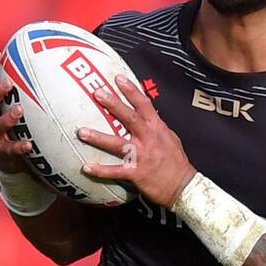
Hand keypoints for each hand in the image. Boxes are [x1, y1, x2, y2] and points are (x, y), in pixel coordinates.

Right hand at [0, 50, 35, 174]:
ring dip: (7, 117)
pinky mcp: (0, 152)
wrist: (8, 159)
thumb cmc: (14, 125)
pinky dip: (19, 147)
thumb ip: (21, 90)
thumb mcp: (13, 106)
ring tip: (19, 110)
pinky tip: (29, 144)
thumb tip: (43, 64)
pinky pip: (10, 149)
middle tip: (9, 83)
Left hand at [77, 75, 195, 207]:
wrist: (183, 186)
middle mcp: (148, 139)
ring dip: (98, 137)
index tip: (118, 78)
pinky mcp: (136, 173)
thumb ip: (157, 127)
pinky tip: (86, 167)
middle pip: (129, 117)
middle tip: (97, 93)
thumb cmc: (176, 163)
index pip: (144, 104)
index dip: (131, 90)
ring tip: (82, 132)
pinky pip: (115, 171)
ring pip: (117, 144)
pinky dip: (100, 170)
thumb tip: (148, 115)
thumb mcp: (170, 138)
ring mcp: (141, 156)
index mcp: (157, 128)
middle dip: (113, 104)